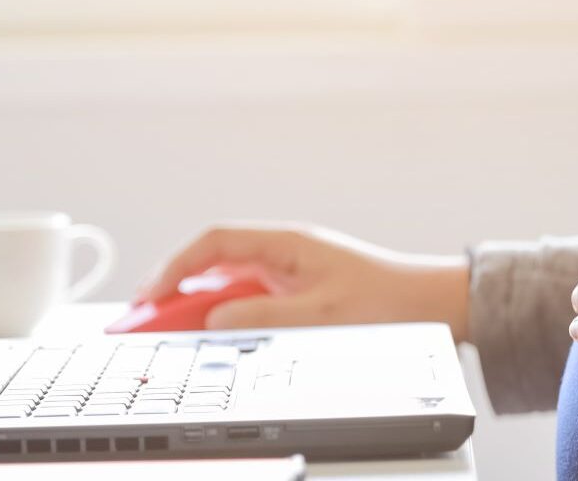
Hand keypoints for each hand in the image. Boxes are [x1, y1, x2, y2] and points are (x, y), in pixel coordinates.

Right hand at [135, 223, 471, 340]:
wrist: (433, 306)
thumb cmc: (389, 301)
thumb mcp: (321, 315)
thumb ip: (264, 315)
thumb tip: (216, 316)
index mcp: (288, 243)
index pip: (216, 242)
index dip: (177, 266)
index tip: (152, 294)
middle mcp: (284, 252)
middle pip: (214, 263)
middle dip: (176, 289)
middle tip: (144, 319)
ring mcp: (289, 272)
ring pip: (228, 284)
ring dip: (198, 305)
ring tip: (168, 332)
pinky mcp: (297, 293)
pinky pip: (248, 299)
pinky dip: (224, 315)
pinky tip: (211, 334)